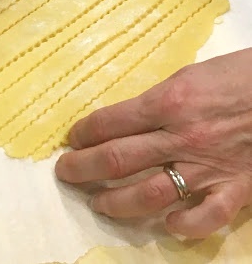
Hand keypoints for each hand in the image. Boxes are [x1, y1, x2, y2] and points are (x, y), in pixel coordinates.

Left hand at [55, 49, 251, 238]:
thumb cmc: (239, 74)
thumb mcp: (191, 75)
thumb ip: (160, 100)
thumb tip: (130, 117)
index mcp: (169, 102)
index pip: (111, 122)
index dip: (84, 132)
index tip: (72, 138)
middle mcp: (182, 137)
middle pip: (119, 159)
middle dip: (84, 167)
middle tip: (66, 172)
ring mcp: (208, 167)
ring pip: (151, 193)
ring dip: (117, 201)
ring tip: (98, 201)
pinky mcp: (236, 188)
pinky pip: (205, 217)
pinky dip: (183, 226)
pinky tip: (166, 226)